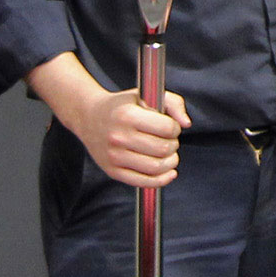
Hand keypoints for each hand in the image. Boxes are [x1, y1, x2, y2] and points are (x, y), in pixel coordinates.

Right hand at [71, 85, 191, 188]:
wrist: (88, 117)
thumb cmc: (122, 105)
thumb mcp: (146, 94)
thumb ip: (173, 103)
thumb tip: (186, 124)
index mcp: (127, 115)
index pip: (166, 128)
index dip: (175, 128)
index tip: (171, 127)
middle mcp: (118, 137)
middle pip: (163, 149)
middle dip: (174, 144)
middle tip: (169, 140)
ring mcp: (114, 156)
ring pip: (156, 167)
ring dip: (170, 161)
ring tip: (168, 153)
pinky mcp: (112, 171)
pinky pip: (143, 182)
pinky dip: (162, 180)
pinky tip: (169, 172)